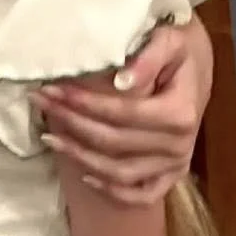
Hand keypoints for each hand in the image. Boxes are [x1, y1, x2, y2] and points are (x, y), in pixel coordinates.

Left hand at [36, 22, 207, 202]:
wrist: (195, 67)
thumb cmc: (177, 49)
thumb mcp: (169, 40)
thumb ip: (148, 59)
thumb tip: (121, 82)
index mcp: (180, 113)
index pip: (122, 114)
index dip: (84, 104)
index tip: (51, 89)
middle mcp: (180, 145)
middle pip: (114, 142)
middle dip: (72, 123)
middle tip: (40, 103)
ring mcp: (176, 164)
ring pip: (121, 172)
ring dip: (82, 157)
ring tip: (50, 137)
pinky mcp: (172, 175)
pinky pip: (143, 195)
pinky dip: (114, 191)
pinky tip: (85, 176)